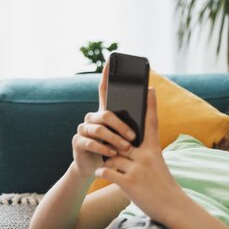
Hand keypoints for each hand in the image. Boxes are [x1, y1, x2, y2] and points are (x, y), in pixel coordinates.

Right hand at [71, 64, 136, 178]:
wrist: (97, 168)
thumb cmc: (115, 150)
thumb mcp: (126, 135)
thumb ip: (136, 118)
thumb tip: (151, 91)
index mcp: (104, 112)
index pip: (104, 90)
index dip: (106, 75)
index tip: (110, 60)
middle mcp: (92, 117)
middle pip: (106, 114)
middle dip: (122, 126)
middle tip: (133, 138)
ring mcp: (83, 128)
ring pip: (99, 129)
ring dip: (115, 139)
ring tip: (126, 148)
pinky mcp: (78, 142)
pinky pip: (91, 142)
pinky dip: (104, 149)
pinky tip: (112, 153)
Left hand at [95, 87, 186, 223]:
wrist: (173, 208)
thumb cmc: (163, 186)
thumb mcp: (157, 165)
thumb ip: (143, 154)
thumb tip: (123, 146)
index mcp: (155, 150)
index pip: (152, 123)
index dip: (150, 105)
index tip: (150, 88)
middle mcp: (147, 156)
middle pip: (121, 142)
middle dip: (113, 146)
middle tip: (110, 148)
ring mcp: (138, 169)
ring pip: (112, 157)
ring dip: (108, 163)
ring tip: (112, 170)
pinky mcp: (129, 182)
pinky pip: (107, 171)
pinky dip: (102, 172)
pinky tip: (101, 174)